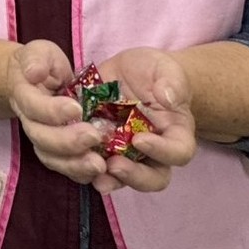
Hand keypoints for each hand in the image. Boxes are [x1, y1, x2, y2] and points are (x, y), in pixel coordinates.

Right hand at [7, 40, 106, 184]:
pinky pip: (65, 168)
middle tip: (94, 136)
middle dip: (68, 141)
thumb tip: (34, 72)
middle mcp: (30, 122)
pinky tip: (102, 172)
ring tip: (100, 165)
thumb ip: (36, 59)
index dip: (52, 111)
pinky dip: (82, 173)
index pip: (33, 107)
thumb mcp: (40, 52)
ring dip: (75, 164)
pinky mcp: (57, 151)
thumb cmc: (42, 63)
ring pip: (52, 159)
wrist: (36, 80)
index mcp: (24, 95)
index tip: (76, 108)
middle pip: (42, 138)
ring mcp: (42, 139)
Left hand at [92, 48, 196, 194]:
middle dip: (134, 176)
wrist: (127, 72)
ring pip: (121, 178)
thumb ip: (171, 82)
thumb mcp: (165, 69)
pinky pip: (92, 166)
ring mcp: (125, 153)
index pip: (178, 152)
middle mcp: (153, 152)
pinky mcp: (99, 148)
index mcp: (175, 133)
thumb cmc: (153, 72)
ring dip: (107, 179)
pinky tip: (70, 160)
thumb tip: (167, 97)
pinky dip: (81, 166)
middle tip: (114, 165)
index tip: (140, 139)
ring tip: (92, 171)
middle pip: (152, 178)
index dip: (162, 151)